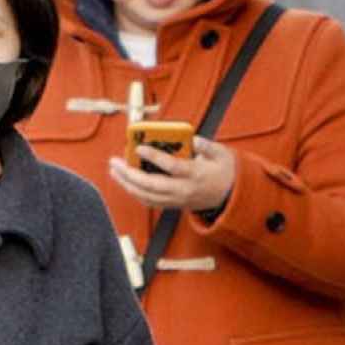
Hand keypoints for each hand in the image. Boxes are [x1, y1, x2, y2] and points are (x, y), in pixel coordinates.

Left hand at [108, 136, 236, 212]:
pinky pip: (149, 201)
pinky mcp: (172, 205)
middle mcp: (183, 189)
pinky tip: (125, 181)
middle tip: (115, 162)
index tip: (139, 147)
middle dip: (130, 174)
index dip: (154, 157)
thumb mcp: (222, 154)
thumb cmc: (224, 171)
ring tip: (114, 170)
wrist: (229, 197)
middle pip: (151, 185)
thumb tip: (194, 140)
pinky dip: (134, 192)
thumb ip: (207, 146)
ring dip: (127, 184)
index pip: (172, 166)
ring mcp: (176, 199)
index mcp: (196, 174)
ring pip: (146, 196)